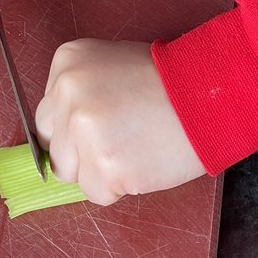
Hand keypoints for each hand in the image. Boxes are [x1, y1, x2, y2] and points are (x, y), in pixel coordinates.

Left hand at [36, 40, 205, 205]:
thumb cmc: (170, 82)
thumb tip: (60, 139)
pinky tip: (143, 160)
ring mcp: (83, 131)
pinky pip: (97, 193)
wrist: (210, 94)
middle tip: (124, 136)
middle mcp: (68, 93)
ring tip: (135, 146)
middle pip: (54, 148)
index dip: (75, 129)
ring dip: (101, 170)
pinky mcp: (104, 166)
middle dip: (84, 152)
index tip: (106, 123)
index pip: (47, 117)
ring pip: (72, 174)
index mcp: (68, 64)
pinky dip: (120, 187)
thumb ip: (82, 94)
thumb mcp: (113, 66)